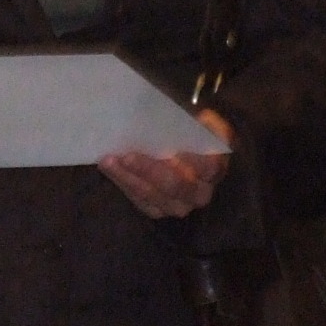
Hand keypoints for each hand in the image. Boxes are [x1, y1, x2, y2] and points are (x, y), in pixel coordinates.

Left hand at [100, 109, 231, 218]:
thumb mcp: (195, 118)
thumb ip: (187, 120)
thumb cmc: (189, 128)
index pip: (206, 165)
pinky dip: (124, 183)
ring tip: (109, 161)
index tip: (171, 149)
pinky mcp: (159, 210)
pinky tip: (111, 169)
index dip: (189, 159)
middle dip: (150, 170)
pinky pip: (140, 201)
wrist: (185, 146)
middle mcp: (201, 192)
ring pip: (154, 196)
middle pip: (176, 185)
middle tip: (127, 155)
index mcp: (216, 165)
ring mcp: (180, 205)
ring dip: (129, 178)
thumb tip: (163, 114)